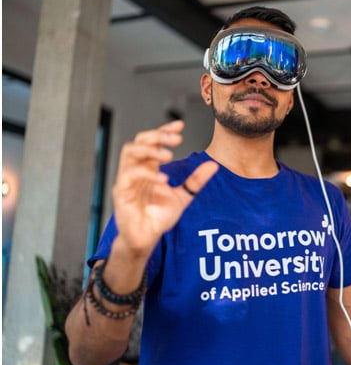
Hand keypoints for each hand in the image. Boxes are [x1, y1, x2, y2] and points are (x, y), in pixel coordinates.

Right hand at [111, 120, 217, 258]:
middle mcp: (135, 170)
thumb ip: (196, 182)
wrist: (146, 239)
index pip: (152, 141)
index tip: (180, 124)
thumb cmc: (158, 217)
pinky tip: (163, 180)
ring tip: (169, 155)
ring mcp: (126, 180)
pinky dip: (147, 174)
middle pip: (139, 141)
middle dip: (157, 135)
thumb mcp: (183, 197)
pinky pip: (129, 176)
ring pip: (130, 153)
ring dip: (150, 150)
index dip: (164, 130)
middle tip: (177, 139)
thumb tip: (213, 165)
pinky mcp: (121, 194)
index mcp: (148, 167)